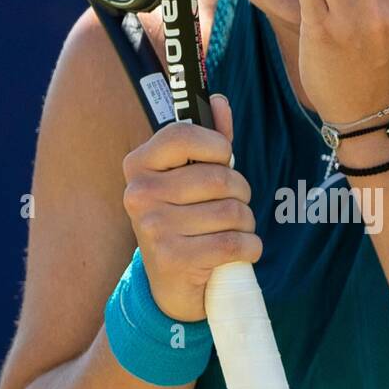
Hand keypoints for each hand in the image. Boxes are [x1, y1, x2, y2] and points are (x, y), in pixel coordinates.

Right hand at [121, 94, 261, 322]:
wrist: (171, 286)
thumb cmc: (186, 221)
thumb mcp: (192, 179)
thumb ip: (208, 141)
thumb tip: (219, 101)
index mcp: (139, 165)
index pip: (185, 134)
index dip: (217, 146)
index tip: (222, 160)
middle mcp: (139, 194)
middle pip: (220, 177)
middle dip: (241, 193)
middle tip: (232, 207)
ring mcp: (153, 228)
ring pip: (233, 212)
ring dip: (246, 224)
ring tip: (230, 232)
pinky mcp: (173, 259)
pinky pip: (235, 243)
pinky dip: (250, 248)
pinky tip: (239, 252)